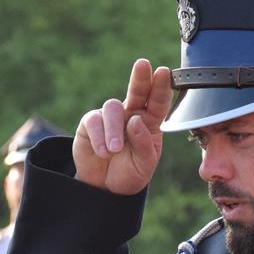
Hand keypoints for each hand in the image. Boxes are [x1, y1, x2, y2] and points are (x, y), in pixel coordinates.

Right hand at [71, 58, 171, 194]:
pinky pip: (94, 122)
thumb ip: (144, 144)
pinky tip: (103, 152)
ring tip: (114, 150)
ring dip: (114, 130)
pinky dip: (99, 137)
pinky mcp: (90, 124)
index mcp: (150, 121)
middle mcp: (130, 114)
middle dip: (140, 77)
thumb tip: (135, 120)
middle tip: (143, 64)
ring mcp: (110, 117)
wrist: (105, 188)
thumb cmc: (130, 172)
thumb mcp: (145, 164)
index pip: (158, 101)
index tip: (164, 72)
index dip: (161, 86)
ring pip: (113, 108)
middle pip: (137, 90)